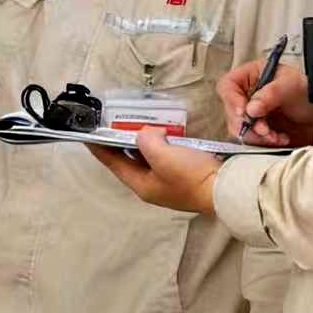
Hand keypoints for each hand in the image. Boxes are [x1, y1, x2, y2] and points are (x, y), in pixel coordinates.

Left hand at [86, 126, 222, 214]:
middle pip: (131, 160)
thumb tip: (147, 134)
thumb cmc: (190, 175)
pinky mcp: (184, 177)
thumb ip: (146, 141)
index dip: (100, 148)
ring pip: (149, 158)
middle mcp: (152, 185)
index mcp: (141, 184)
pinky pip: (165, 157)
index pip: (114, 163)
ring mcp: (168, 182)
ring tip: (139, 124)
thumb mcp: (163, 155)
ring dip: (143, 142)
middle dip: (122, 142)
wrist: (224, 189)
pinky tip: (166, 133)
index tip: (87, 135)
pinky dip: (161, 144)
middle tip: (116, 123)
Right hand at [219, 60, 312, 146]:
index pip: (228, 86)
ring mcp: (250, 116)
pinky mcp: (257, 133)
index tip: (243, 112)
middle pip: (231, 112)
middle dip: (248, 124)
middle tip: (265, 129)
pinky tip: (280, 139)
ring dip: (257, 137)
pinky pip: (252, 142)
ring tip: (276, 135)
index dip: (232, 100)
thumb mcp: (292, 85)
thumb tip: (251, 109)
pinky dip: (264, 143)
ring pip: (239, 130)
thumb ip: (271, 94)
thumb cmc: (307, 91)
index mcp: (250, 77)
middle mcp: (246, 96)